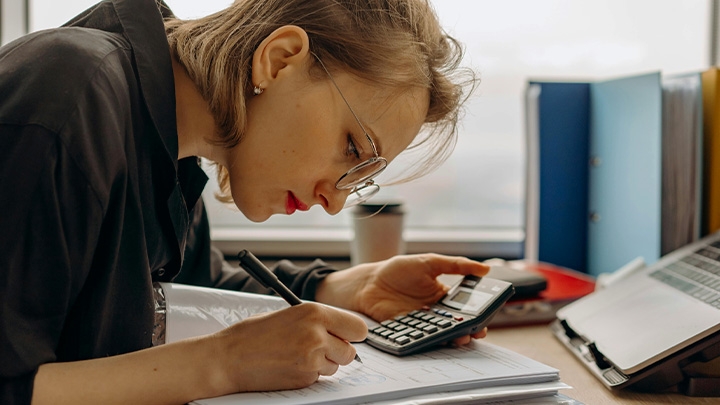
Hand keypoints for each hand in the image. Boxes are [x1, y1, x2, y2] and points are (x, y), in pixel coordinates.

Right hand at [210, 302, 366, 392]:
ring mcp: (312, 359)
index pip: (358, 327)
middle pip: (350, 351)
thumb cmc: (253, 334)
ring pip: (336, 367)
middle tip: (322, 348)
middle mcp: (317, 335)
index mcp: (315, 312)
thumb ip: (316, 320)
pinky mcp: (304, 378)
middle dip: (339, 351)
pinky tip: (289, 365)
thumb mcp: (289, 314)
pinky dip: (309, 374)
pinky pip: (318, 378)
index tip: (347, 336)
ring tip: (297, 355)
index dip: (353, 334)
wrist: (228, 358)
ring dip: (323, 364)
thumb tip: (338, 329)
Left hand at [316, 253, 489, 343]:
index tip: (486, 317)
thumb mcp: (430, 262)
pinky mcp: (409, 331)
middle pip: (457, 324)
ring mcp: (422, 323)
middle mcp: (435, 312)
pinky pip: (423, 338)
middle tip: (478, 331)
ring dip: (454, 337)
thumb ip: (456, 265)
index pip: (465, 307)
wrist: (370, 282)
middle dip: (469, 329)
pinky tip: (439, 338)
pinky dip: (432, 340)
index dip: (477, 313)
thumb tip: (485, 269)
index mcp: (443, 295)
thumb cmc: (399, 270)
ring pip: (443, 333)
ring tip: (462, 337)